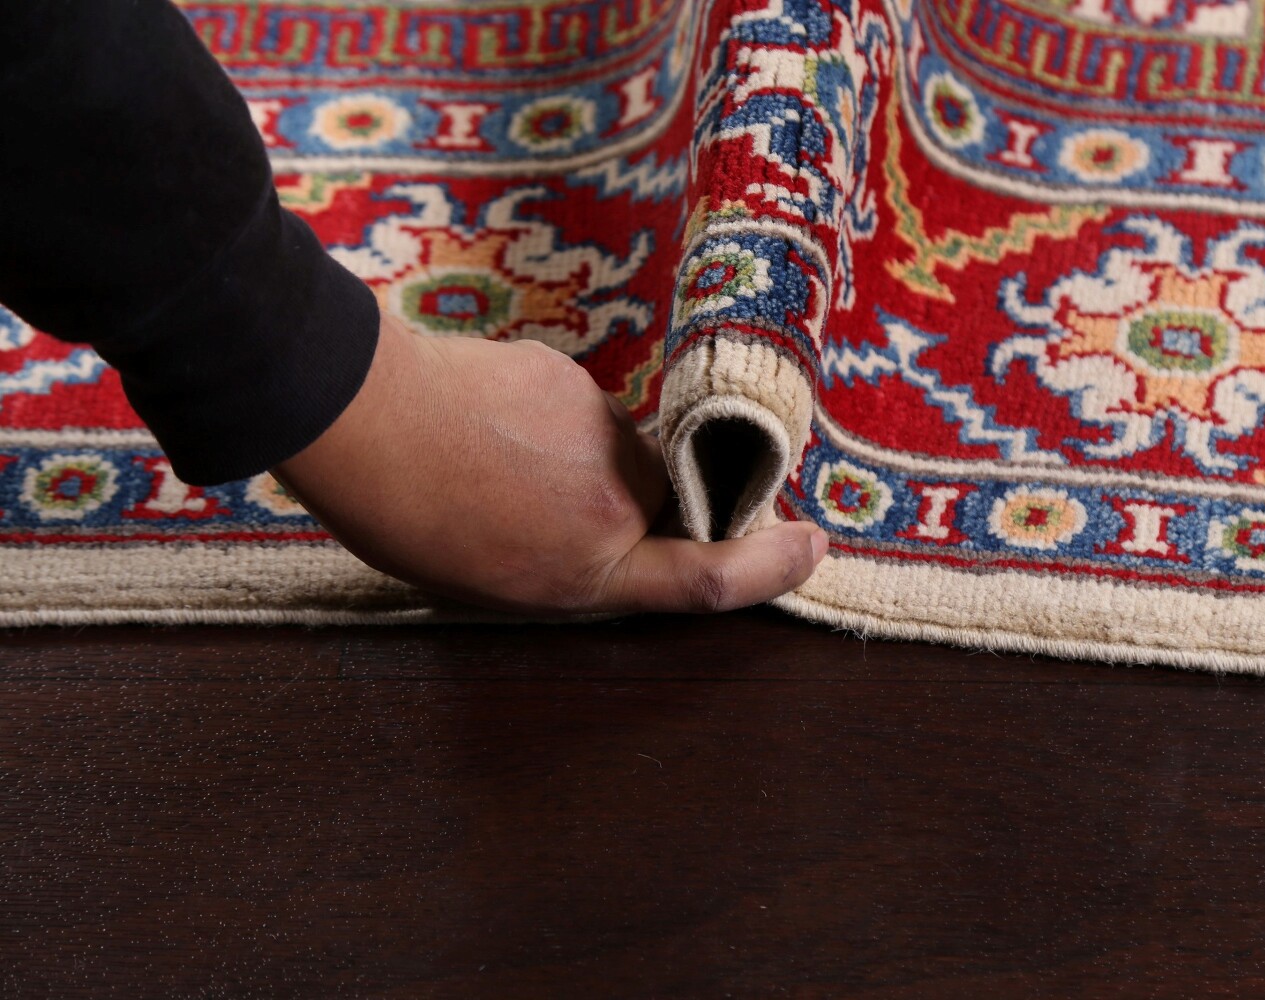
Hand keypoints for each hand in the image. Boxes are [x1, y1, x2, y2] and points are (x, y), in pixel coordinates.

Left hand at [271, 312, 827, 614]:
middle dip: (635, 513)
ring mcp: (598, 435)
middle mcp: (610, 503)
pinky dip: (557, 429)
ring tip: (503, 468)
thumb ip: (574, 569)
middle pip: (667, 508)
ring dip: (588, 469)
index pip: (708, 577)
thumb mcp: (489, 584)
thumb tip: (617, 537)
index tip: (813, 545)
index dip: (772, 568)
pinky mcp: (577, 383)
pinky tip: (496, 430)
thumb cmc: (403, 514)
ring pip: (626, 458)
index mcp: (587, 568)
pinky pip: (589, 416)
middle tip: (546, 511)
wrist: (358, 412)